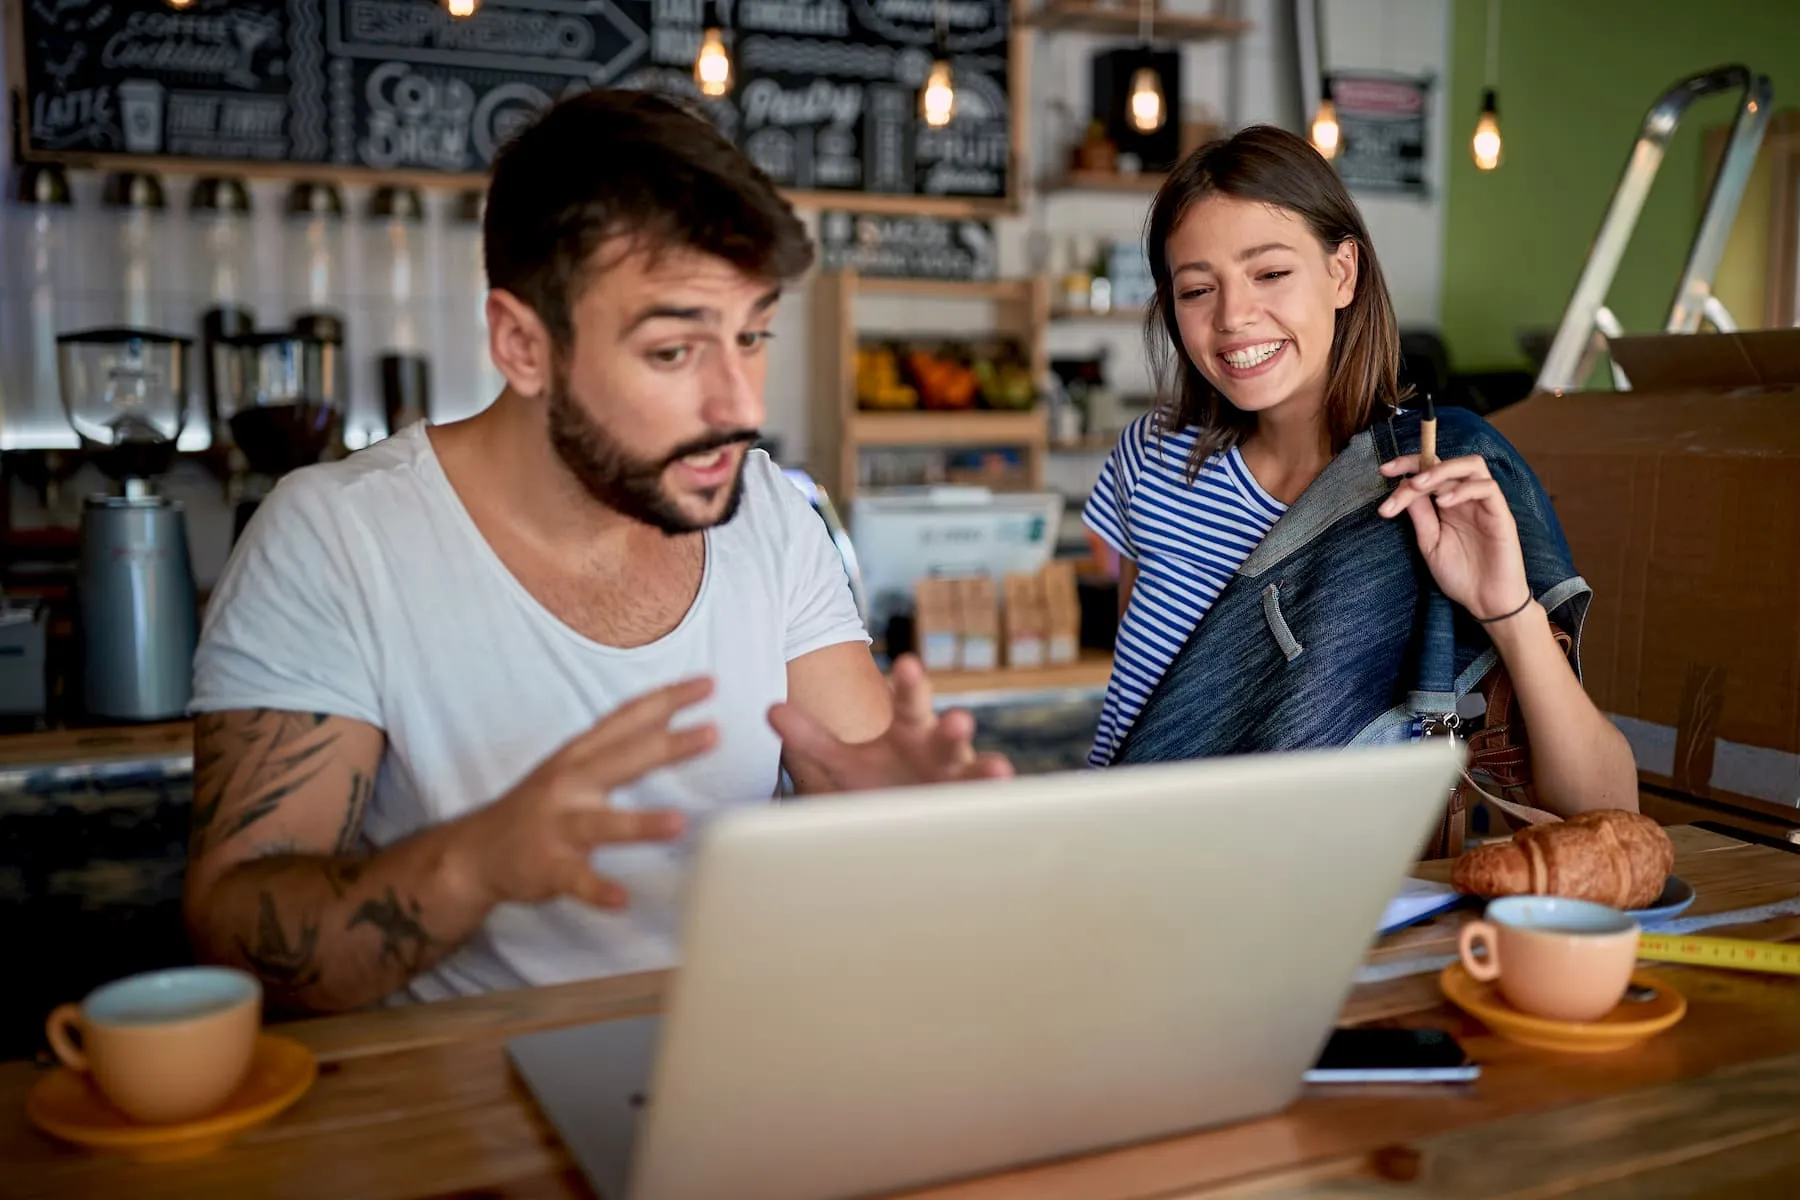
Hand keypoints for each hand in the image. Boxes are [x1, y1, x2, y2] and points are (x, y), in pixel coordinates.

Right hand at [455, 679, 717, 910]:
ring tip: (678, 823)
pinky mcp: (548, 867)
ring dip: (639, 824)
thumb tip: (668, 721)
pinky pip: (576, 880)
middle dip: (668, 745)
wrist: (476, 852)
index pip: (626, 719)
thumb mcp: (572, 765)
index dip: (666, 699)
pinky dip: (597, 890)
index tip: (707, 684)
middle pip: (623, 760)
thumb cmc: (539, 806)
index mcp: (578, 757)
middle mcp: (569, 784)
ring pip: (601, 824)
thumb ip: (617, 746)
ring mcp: (557, 826)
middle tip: (713, 733)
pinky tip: (621, 899)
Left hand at [767, 654, 1013, 792]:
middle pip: (945, 731)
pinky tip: (1006, 808)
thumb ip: (811, 736)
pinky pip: (983, 808)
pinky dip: (995, 808)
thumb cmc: (879, 779)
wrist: (905, 817)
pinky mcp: (966, 811)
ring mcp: (957, 780)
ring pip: (971, 770)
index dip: (908, 685)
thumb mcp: (841, 758)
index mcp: (907, 727)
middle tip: (957, 719)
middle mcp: (937, 748)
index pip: (907, 700)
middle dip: (951, 726)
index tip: (906, 664)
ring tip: (997, 768)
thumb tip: (769, 710)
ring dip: (983, 768)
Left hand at [1378, 454, 1531, 621]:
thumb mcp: (1430, 543)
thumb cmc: (1459, 575)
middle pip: (1447, 462)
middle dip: (1419, 465)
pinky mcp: (1502, 515)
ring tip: (1418, 486)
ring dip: (1441, 471)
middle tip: (1396, 477)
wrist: (1486, 602)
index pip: (1430, 470)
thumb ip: (1420, 516)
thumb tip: (1403, 487)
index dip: (1408, 464)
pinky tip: (1444, 504)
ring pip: (1472, 465)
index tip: (1383, 471)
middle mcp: (1466, 499)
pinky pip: (1487, 488)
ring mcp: (1486, 504)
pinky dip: (1463, 490)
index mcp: (1448, 504)